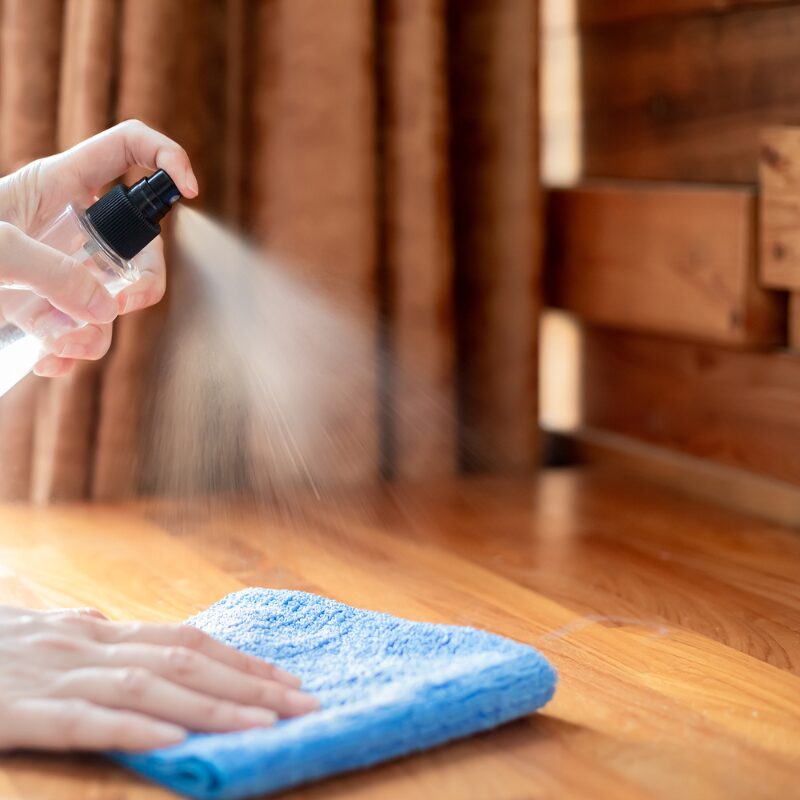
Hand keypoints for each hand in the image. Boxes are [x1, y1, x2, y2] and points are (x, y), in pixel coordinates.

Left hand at [0, 120, 198, 377]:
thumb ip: (55, 275)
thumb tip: (107, 311)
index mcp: (61, 185)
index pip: (129, 151)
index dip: (166, 159)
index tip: (189, 191)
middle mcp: (71, 227)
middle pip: (141, 246)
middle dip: (143, 280)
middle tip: (125, 303)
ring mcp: (63, 271)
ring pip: (113, 301)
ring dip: (95, 331)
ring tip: (55, 343)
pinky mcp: (50, 309)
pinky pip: (84, 333)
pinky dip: (70, 352)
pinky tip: (44, 358)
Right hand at [0, 605, 318, 751]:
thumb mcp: (40, 632)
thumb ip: (83, 633)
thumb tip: (112, 622)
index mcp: (97, 631)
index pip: (186, 640)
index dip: (240, 660)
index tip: (288, 679)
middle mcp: (87, 645)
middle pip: (183, 660)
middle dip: (248, 683)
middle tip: (303, 704)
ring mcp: (54, 675)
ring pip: (147, 687)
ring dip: (212, 705)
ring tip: (263, 723)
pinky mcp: (18, 712)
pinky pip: (82, 720)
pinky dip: (132, 727)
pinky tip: (174, 740)